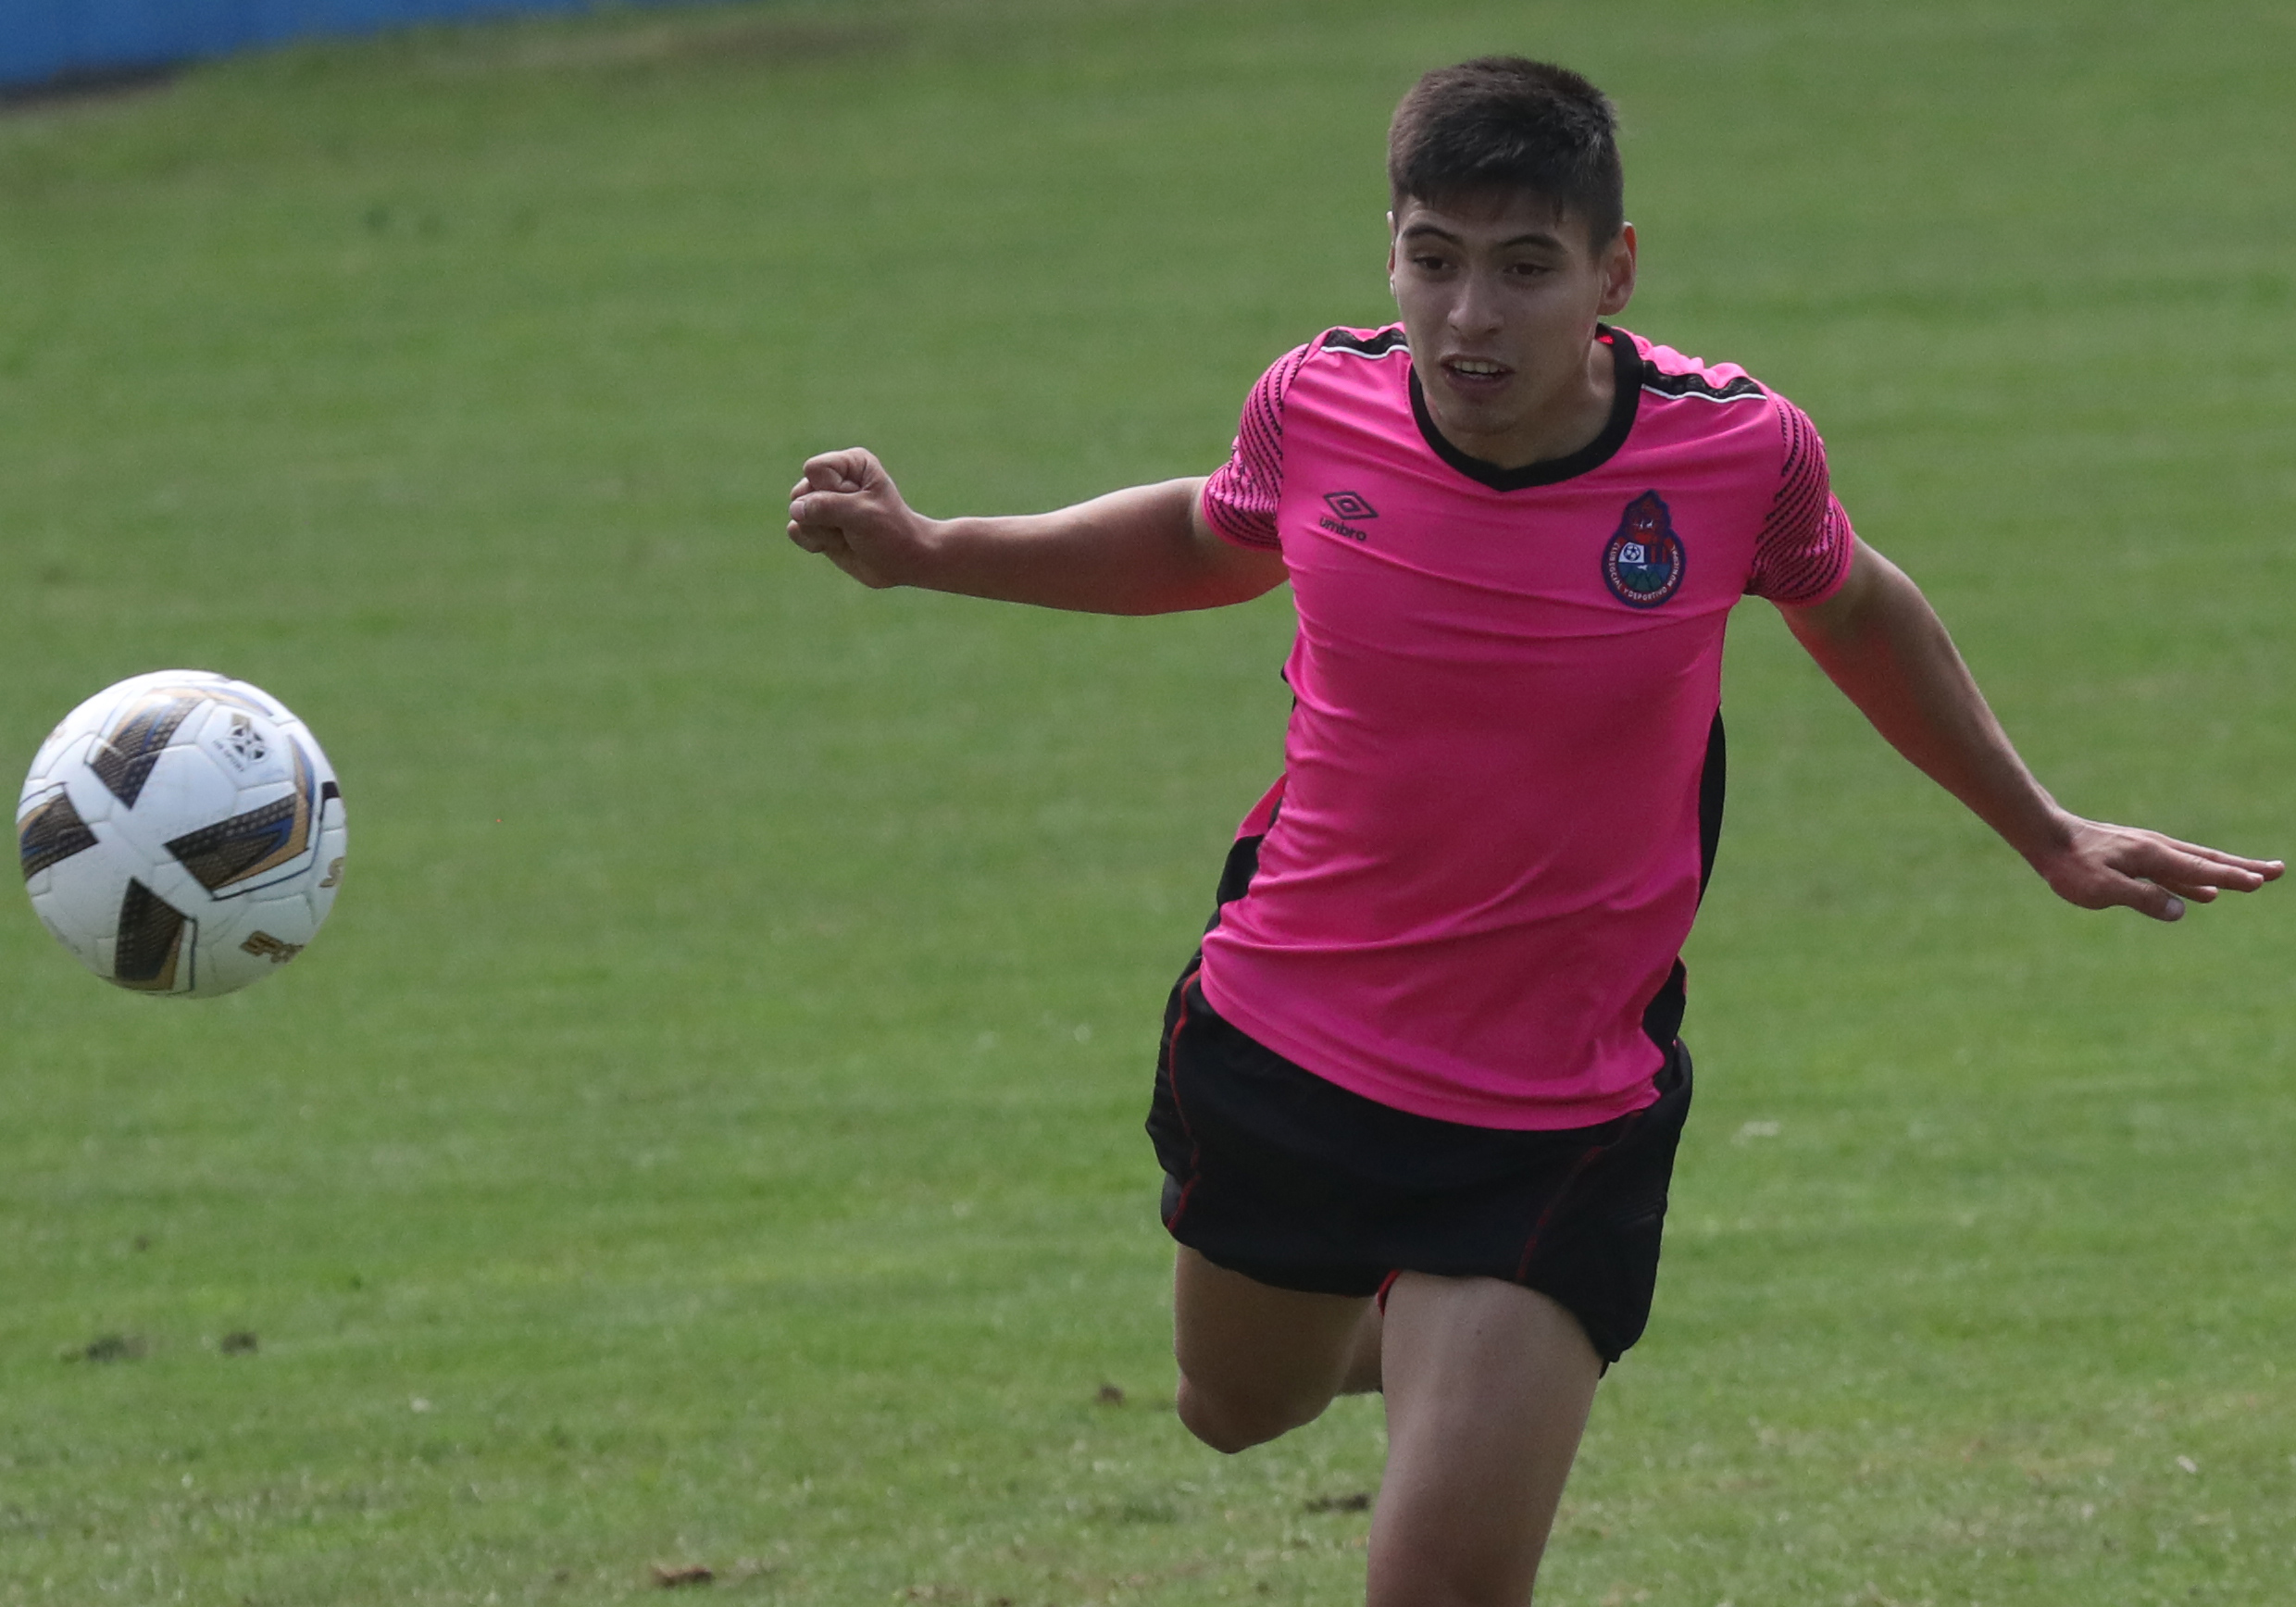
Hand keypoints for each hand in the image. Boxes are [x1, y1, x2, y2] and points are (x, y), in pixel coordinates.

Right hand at [786, 448, 929, 589]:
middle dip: (825, 515)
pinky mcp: (816, 524)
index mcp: (851, 463)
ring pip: (796, 513)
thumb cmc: (890, 532)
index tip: (858, 503)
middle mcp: (834, 478)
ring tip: (847, 534)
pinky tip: (837, 544)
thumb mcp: (862, 515)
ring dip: (822, 531)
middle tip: (853, 523)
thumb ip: (826, 507)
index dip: (831, 491)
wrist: (901, 563)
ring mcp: (823, 502)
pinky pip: (795, 530)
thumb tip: (794, 509)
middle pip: (802, 491)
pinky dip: (814, 542)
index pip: (816, 470)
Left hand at [2028, 815, 2282, 921]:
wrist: (2046, 837)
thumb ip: (2143, 898)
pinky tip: (2205, 892)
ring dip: (2225, 872)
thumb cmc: (2070, 866)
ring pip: (2196, 864)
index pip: (2201, 870)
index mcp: (2153, 855)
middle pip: (2209, 861)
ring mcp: (2148, 852)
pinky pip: (2176, 870)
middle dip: (2243, 868)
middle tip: (2277, 871)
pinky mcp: (2137, 857)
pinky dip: (2197, 878)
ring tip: (2252, 879)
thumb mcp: (2103, 889)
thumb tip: (2183, 910)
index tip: (2261, 882)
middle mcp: (2157, 849)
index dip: (2232, 878)